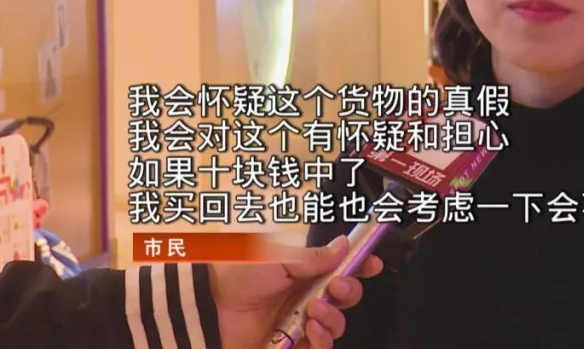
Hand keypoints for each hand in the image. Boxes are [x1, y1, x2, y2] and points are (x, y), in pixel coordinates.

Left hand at [209, 235, 383, 348]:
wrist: (210, 307)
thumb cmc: (238, 276)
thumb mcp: (279, 257)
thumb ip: (314, 257)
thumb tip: (343, 245)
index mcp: (304, 271)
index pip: (341, 267)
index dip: (360, 265)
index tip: (373, 262)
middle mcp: (305, 296)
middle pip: (345, 297)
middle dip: (350, 291)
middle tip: (338, 286)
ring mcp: (299, 322)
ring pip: (336, 324)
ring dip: (333, 317)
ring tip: (314, 310)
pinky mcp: (292, 346)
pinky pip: (320, 348)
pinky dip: (323, 340)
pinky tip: (312, 330)